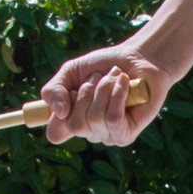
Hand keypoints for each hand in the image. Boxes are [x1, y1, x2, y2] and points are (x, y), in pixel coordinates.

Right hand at [39, 44, 169, 147]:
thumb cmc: (105, 65)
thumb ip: (53, 89)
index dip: (58, 114)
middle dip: (86, 93)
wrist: (139, 57)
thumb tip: (59, 112)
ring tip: (114, 77)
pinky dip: (117, 94)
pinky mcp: (127, 134)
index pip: (55, 134)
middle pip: (75, 125)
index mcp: (73, 121)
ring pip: (95, 119)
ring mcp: (108, 136)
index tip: (71, 91)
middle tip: (98, 77)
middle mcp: (90, 132)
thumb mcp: (71, 71)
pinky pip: (113, 118)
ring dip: (104, 89)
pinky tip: (125, 82)